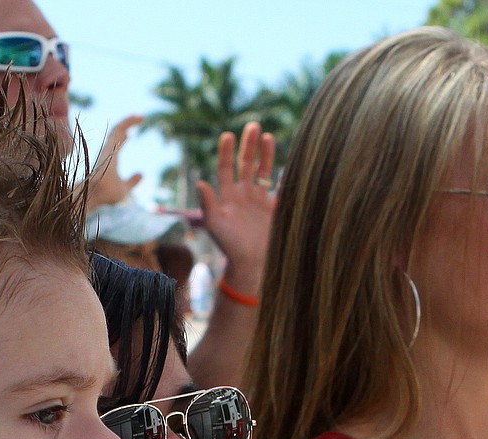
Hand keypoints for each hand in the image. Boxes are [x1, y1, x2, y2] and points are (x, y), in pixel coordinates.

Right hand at [86, 115, 143, 210]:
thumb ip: (132, 182)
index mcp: (109, 159)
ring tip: (141, 116)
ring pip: (118, 128)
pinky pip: (119, 128)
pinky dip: (128, 122)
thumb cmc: (106, 194)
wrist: (96, 194)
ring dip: (129, 121)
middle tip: (141, 118)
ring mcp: (107, 147)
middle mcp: (107, 151)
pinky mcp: (109, 145)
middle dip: (127, 124)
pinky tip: (137, 118)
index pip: (117, 143)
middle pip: (117, 133)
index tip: (131, 133)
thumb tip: (142, 174)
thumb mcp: (124, 189)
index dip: (123, 135)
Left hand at [197, 121, 275, 295]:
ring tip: (266, 136)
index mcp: (227, 196)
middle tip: (252, 126)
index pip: (225, 168)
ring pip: (262, 170)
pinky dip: (282, 172)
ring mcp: (259, 199)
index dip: (226, 152)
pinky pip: (278, 185)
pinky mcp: (274, 206)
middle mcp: (242, 194)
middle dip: (248, 145)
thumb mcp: (215, 225)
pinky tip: (287, 159)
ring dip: (264, 153)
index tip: (227, 135)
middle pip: (245, 164)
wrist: (251, 264)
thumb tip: (200, 182)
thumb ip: (208, 204)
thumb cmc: (230, 247)